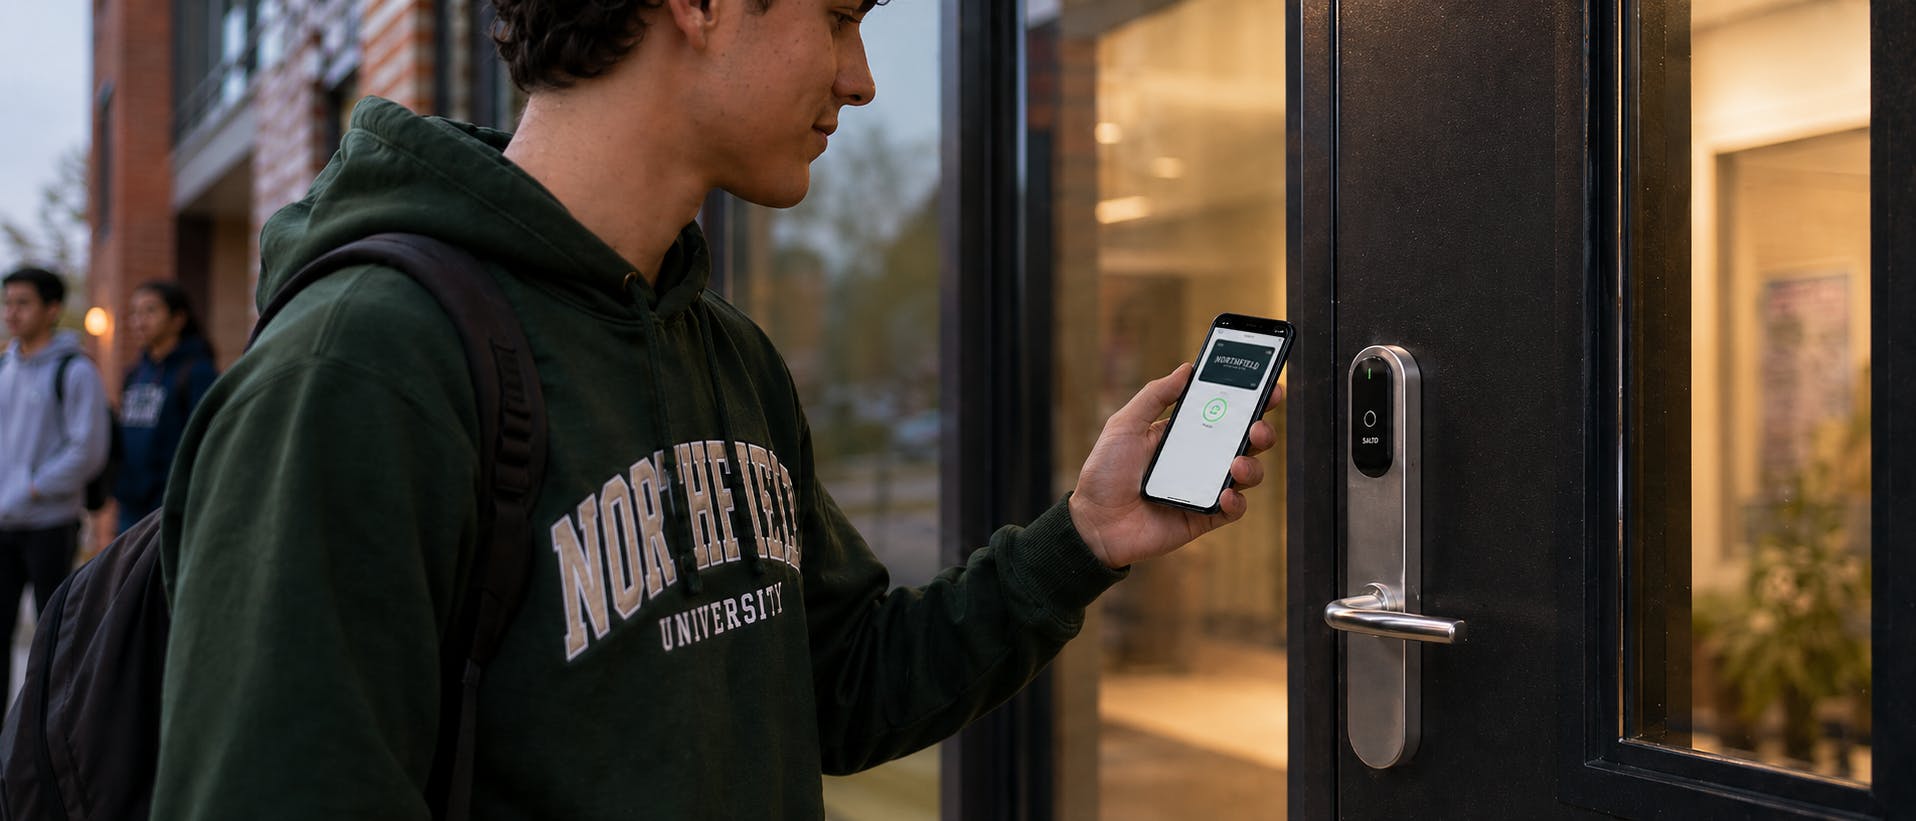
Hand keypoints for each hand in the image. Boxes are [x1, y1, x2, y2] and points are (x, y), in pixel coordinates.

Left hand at [1068, 363, 1284, 568]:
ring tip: (1237, 463)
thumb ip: (1155, 396)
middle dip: (1261, 429)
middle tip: (1258, 425)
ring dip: (1252, 466)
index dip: (1251, 399)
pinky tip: (1224, 494)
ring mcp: (1204, 488)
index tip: (1269, 386)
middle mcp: (1199, 459)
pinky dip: (1236, 501)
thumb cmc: (1105, 472)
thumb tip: (1187, 368)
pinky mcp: (1204, 517)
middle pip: (1244, 441)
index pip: (1224, 412)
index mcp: (1184, 433)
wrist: (1094, 523)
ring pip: (1247, 474)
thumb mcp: (1125, 425)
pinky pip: (1233, 509)